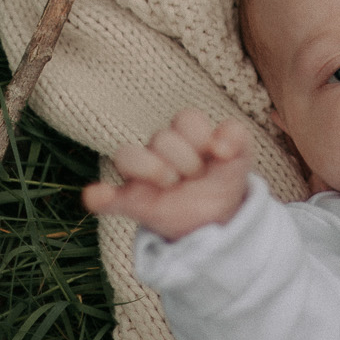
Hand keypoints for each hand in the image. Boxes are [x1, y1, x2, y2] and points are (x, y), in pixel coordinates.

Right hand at [83, 109, 251, 240]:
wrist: (216, 220)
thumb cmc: (222, 181)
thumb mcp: (239, 161)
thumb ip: (237, 141)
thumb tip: (221, 147)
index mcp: (185, 136)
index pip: (186, 119)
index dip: (203, 136)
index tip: (219, 156)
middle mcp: (159, 151)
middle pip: (162, 137)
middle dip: (187, 160)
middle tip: (198, 178)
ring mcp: (142, 176)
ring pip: (127, 155)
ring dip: (152, 168)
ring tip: (172, 185)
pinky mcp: (131, 202)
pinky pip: (106, 197)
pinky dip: (100, 196)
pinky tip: (99, 197)